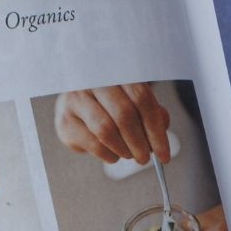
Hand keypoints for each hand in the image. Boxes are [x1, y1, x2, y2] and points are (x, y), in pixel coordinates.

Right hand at [53, 83, 170, 164]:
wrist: (75, 104)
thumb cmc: (109, 103)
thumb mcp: (133, 101)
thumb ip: (151, 112)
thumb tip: (162, 130)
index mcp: (117, 72)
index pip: (142, 99)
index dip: (156, 130)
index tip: (164, 154)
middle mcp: (94, 81)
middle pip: (124, 114)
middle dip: (140, 143)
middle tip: (146, 158)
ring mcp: (76, 100)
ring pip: (106, 130)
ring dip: (124, 150)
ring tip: (130, 154)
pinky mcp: (65, 121)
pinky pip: (93, 144)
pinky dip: (109, 155)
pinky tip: (114, 155)